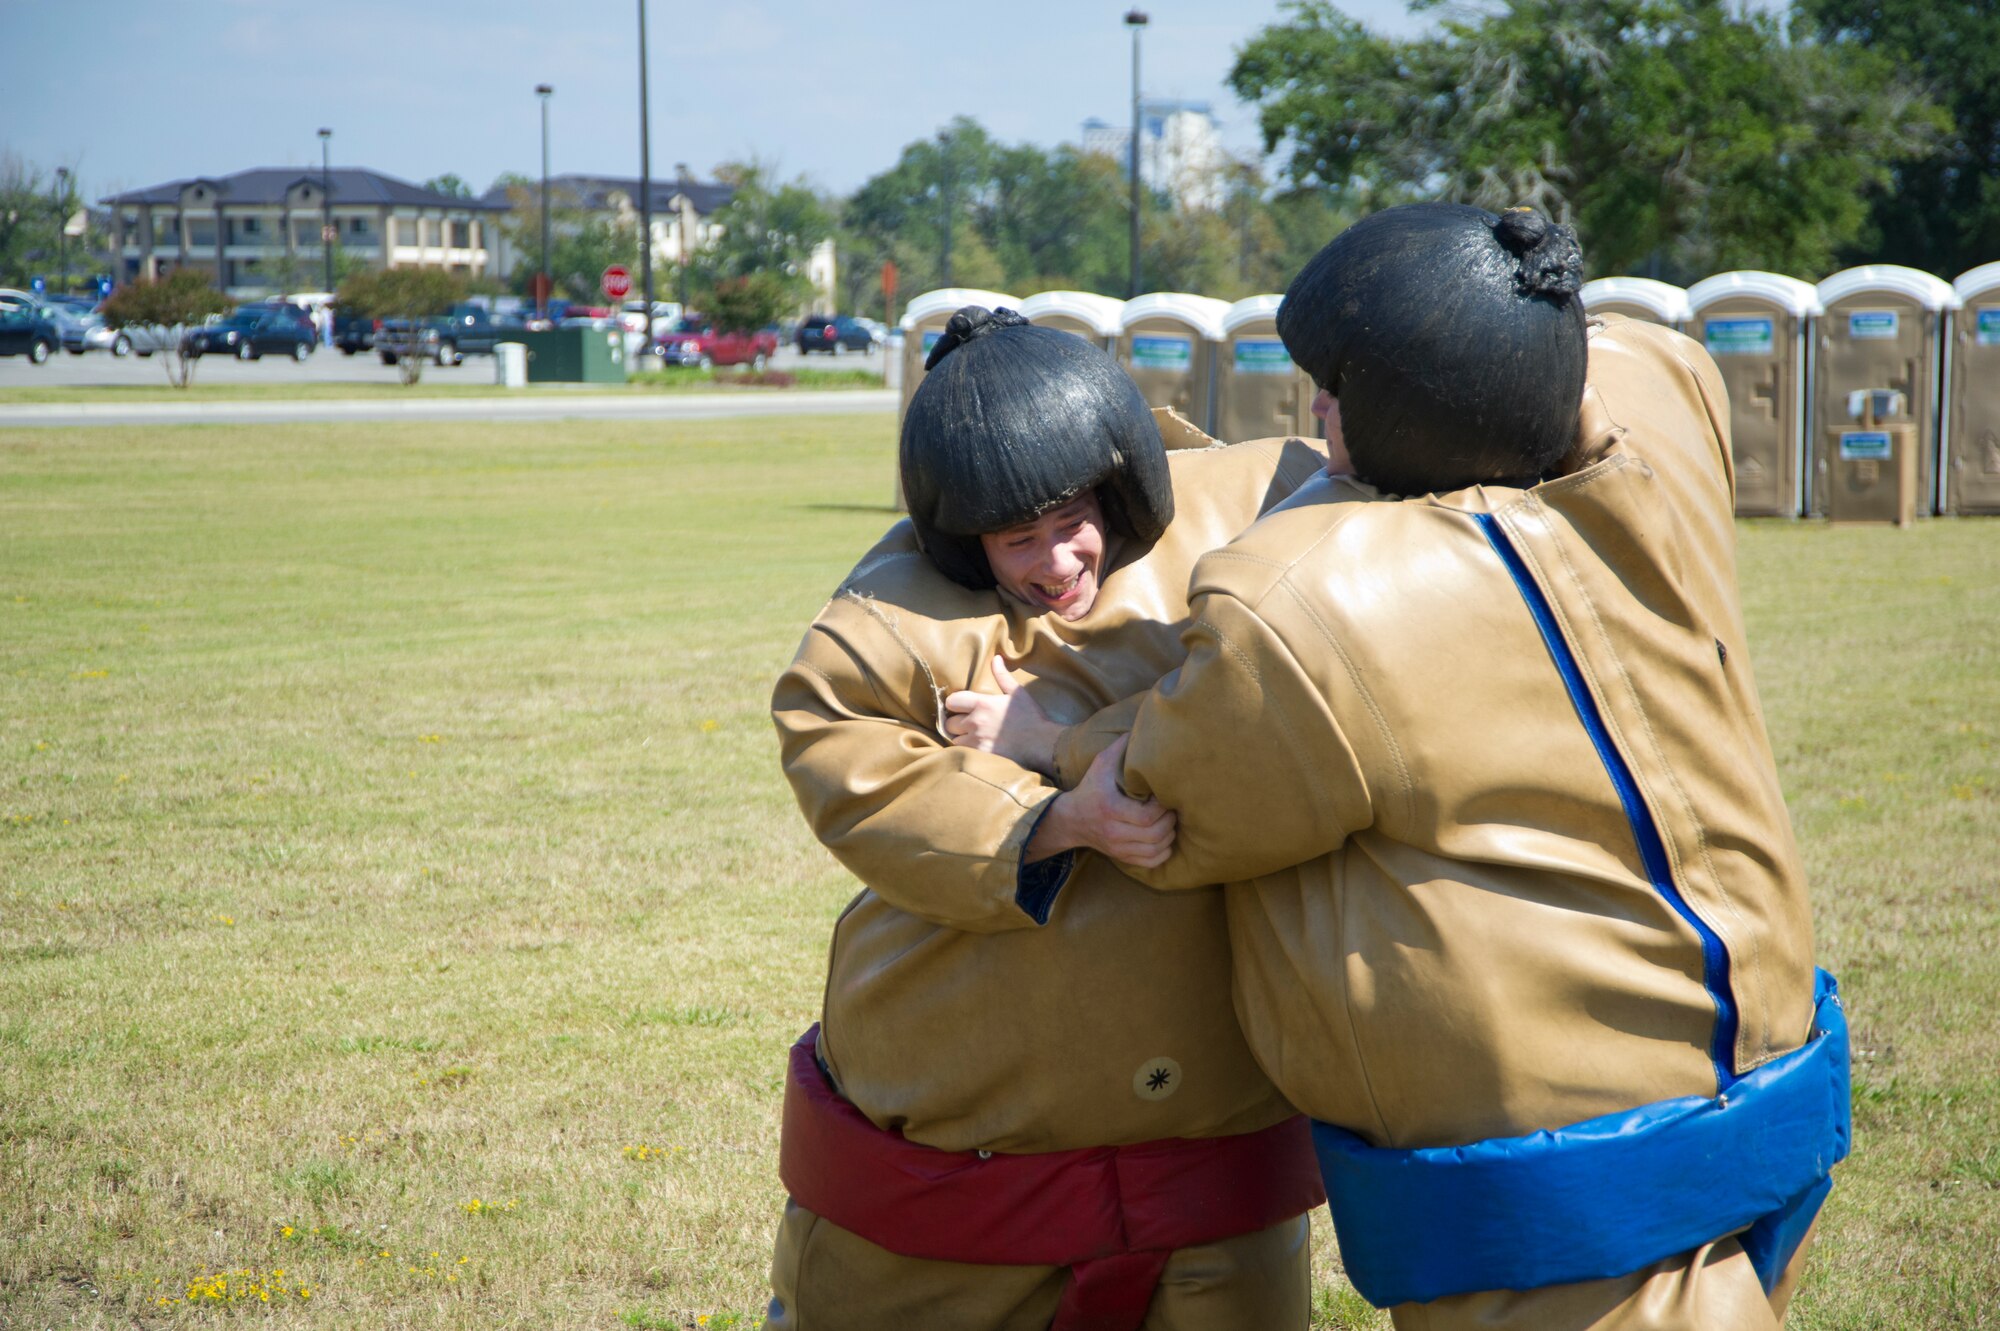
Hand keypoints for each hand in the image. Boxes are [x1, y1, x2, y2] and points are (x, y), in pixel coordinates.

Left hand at [944, 655, 1063, 775]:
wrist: (1041, 744)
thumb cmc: (1031, 716)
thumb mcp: (1017, 692)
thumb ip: (1002, 676)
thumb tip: (996, 658)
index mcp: (982, 704)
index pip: (951, 702)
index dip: (955, 704)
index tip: (961, 707)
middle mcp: (975, 722)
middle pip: (950, 723)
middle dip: (956, 722)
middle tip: (966, 723)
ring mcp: (976, 741)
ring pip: (954, 739)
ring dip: (961, 738)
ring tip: (972, 737)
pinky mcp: (980, 756)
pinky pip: (963, 752)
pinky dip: (966, 750)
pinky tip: (977, 747)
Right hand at [1026, 736, 1175, 868]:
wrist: (1071, 819)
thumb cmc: (1090, 788)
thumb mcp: (1100, 764)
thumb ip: (1120, 748)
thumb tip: (1142, 729)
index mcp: (1111, 808)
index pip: (1148, 816)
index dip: (1163, 807)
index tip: (1164, 796)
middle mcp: (1114, 831)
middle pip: (1155, 834)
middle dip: (1170, 821)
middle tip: (1173, 808)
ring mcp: (1118, 847)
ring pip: (1156, 849)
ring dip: (1169, 835)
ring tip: (1169, 821)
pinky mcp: (1121, 857)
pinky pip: (1151, 862)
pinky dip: (1163, 852)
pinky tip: (1164, 838)